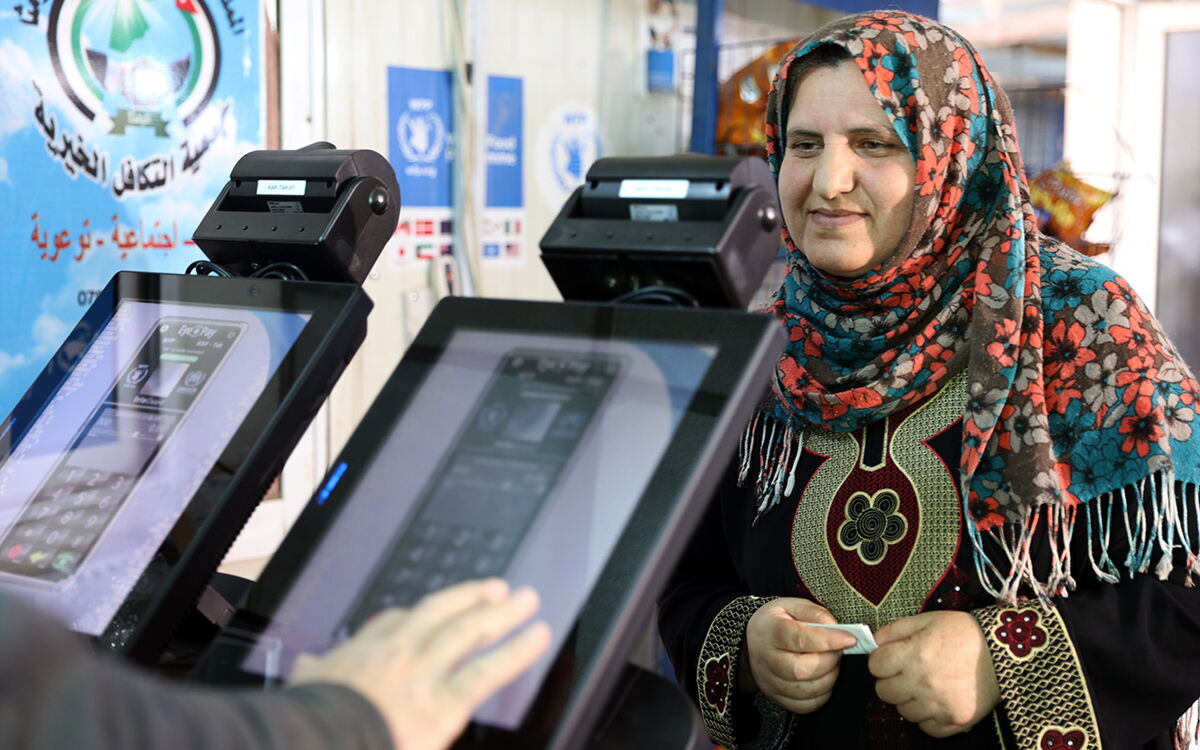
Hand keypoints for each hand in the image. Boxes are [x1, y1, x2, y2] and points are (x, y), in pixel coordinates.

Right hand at [291, 579, 550, 749]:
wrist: (320, 742)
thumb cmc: (311, 723)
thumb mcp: (302, 689)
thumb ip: (311, 675)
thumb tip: (304, 667)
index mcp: (361, 654)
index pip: (392, 623)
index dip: (415, 616)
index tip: (430, 612)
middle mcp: (396, 655)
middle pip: (439, 614)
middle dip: (470, 599)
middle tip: (496, 589)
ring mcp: (423, 674)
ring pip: (469, 631)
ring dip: (501, 612)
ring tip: (527, 600)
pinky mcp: (444, 703)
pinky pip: (487, 670)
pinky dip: (516, 651)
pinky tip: (537, 637)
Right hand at [744, 597, 856, 712]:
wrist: (752, 642)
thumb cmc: (776, 623)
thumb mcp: (792, 606)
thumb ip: (815, 614)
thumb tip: (838, 630)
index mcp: (770, 631)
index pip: (799, 638)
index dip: (828, 640)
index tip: (849, 639)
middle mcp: (766, 659)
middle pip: (800, 670)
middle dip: (829, 662)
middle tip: (838, 651)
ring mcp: (769, 681)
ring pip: (804, 690)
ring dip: (828, 679)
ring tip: (831, 664)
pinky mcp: (776, 697)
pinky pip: (804, 705)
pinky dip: (821, 695)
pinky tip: (823, 679)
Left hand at [869, 611, 998, 737]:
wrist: (1004, 651)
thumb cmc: (966, 633)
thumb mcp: (927, 620)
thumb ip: (895, 630)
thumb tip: (873, 642)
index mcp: (914, 655)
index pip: (875, 665)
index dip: (881, 660)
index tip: (890, 658)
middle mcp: (924, 682)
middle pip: (884, 691)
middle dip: (891, 680)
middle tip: (906, 672)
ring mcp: (940, 704)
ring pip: (904, 712)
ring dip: (909, 700)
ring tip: (925, 685)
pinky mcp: (956, 720)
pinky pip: (927, 728)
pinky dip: (928, 717)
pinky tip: (937, 700)